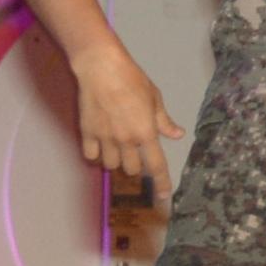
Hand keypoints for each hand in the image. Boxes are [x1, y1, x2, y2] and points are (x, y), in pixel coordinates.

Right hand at [71, 42, 184, 200]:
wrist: (101, 68)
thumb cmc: (132, 79)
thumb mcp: (154, 98)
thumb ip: (164, 121)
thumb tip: (177, 135)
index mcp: (146, 132)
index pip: (156, 166)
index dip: (162, 183)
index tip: (165, 196)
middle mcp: (126, 140)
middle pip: (131, 169)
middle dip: (134, 164)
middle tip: (133, 149)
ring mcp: (105, 138)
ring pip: (111, 165)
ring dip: (115, 160)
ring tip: (115, 145)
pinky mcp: (87, 133)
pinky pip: (91, 156)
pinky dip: (95, 155)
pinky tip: (99, 144)